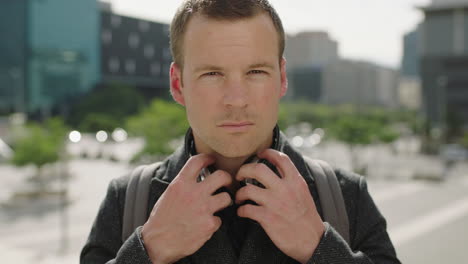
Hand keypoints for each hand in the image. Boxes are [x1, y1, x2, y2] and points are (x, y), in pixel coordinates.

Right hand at [142, 154, 232, 263]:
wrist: (157, 242)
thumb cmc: (162, 218)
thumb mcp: (169, 194)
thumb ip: (183, 183)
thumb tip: (196, 174)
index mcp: (181, 184)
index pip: (198, 161)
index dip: (208, 158)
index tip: (212, 159)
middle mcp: (194, 193)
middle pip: (221, 176)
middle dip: (226, 178)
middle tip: (225, 182)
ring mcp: (203, 209)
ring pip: (226, 197)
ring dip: (224, 200)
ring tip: (218, 204)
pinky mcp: (209, 224)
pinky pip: (220, 219)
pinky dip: (214, 222)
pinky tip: (205, 224)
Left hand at [235, 149, 324, 263]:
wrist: (312, 241)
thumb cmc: (307, 218)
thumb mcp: (303, 193)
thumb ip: (291, 180)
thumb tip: (279, 169)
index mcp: (295, 181)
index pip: (281, 158)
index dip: (268, 152)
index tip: (259, 154)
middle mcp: (285, 189)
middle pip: (258, 169)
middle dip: (244, 170)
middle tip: (239, 175)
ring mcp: (275, 203)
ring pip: (247, 189)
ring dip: (239, 193)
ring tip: (239, 197)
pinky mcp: (268, 218)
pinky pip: (246, 209)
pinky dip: (241, 210)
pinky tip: (242, 212)